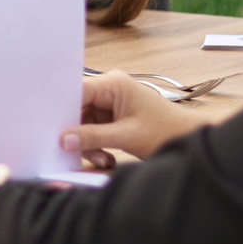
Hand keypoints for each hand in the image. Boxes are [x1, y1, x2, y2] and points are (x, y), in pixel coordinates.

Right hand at [66, 71, 215, 168]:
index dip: (61, 108)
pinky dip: (96, 145)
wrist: (192, 139)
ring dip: (89, 143)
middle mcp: (109, 90)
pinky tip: (107, 158)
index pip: (76, 91)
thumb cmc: (167, 130)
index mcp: (112, 84)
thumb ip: (94, 136)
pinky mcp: (112, 118)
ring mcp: (110, 104)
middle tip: (73, 150)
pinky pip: (93, 130)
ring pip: (83, 123)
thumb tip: (64, 139)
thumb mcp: (127, 135)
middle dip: (77, 131)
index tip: (50, 127)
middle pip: (76, 108)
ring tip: (103, 159)